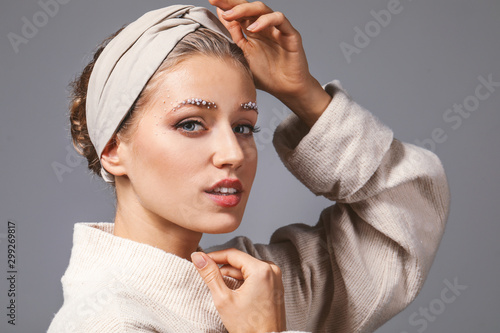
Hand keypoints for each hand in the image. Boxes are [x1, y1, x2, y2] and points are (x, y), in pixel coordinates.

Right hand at [191, 248, 285, 332]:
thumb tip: (198, 256)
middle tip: (207, 275)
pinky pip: (255, 276)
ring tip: (219, 287)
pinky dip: (243, 281)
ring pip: (247, 268)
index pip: (233, 254)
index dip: (214, 256)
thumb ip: (210, 275)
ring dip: (232, 275)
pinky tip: (233, 291)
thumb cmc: (248, 326)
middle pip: (241, 261)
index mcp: (261, 270)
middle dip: (223, 268)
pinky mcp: (275, 285)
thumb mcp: (224, 299)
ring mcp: (275, 277)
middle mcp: (272, 270)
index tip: (200, 260)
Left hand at [208, 0, 331, 127]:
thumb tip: (221, 16)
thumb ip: (234, 36)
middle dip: (231, 2)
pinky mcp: (290, 34)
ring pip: (262, 9)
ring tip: (231, 15)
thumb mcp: (244, 55)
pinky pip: (279, 19)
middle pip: (248, 6)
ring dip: (245, 9)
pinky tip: (254, 28)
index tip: (210, 0)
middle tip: (216, 0)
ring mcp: (277, 29)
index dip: (225, 5)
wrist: (286, 90)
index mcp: (251, 31)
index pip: (237, 13)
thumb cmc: (266, 76)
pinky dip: (266, 20)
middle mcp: (264, 26)